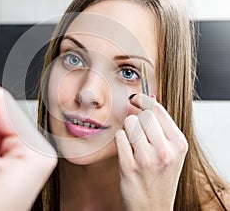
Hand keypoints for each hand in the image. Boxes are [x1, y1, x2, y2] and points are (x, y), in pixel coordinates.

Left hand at [115, 94, 187, 210]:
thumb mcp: (172, 152)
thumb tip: (148, 98)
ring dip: (128, 129)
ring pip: (129, 123)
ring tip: (133, 142)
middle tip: (136, 127)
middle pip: (143, 114)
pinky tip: (126, 150)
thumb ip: (162, 126)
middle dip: (136, 117)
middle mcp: (165, 151)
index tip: (136, 99)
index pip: (158, 109)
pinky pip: (119, 137)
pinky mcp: (129, 167)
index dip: (144, 100)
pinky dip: (120, 140)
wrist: (153, 208)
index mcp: (179, 143)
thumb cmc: (161, 178)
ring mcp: (147, 159)